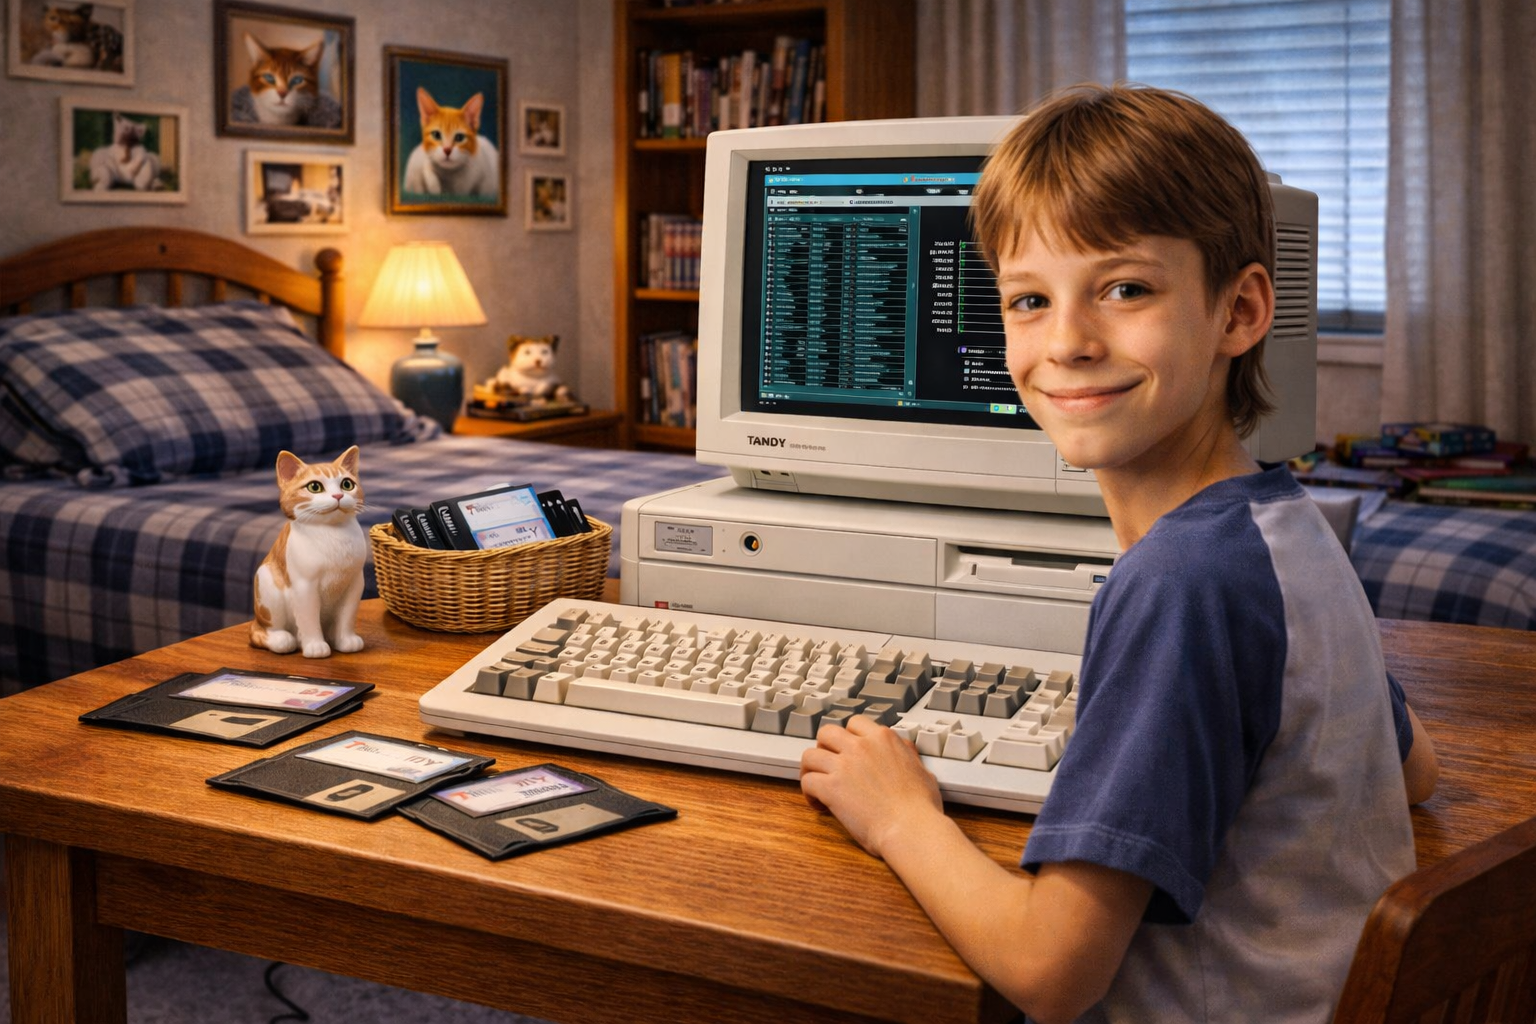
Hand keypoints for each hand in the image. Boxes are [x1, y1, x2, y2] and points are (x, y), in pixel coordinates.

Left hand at [799, 715, 943, 858]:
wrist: (912, 829)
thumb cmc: (921, 807)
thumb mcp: (922, 770)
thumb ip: (907, 755)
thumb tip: (905, 749)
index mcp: (883, 739)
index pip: (854, 723)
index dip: (848, 737)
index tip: (848, 751)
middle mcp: (861, 747)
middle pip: (827, 732)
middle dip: (824, 748)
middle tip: (829, 765)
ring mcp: (844, 765)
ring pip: (810, 755)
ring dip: (811, 770)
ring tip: (817, 784)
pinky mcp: (831, 787)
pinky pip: (806, 781)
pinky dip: (808, 794)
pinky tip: (820, 805)